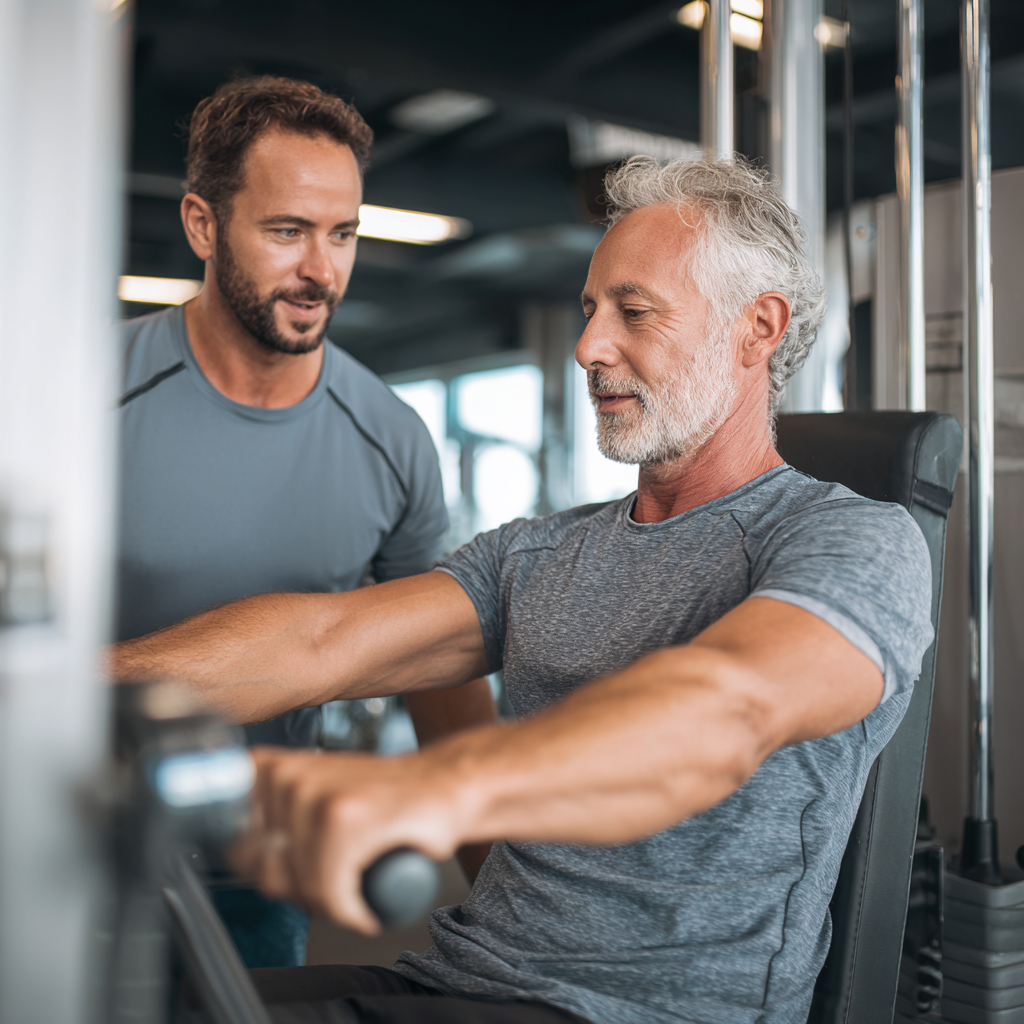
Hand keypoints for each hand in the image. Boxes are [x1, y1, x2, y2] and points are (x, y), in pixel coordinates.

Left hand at [231, 746, 465, 933]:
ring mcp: (316, 796)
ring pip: (301, 888)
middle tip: (339, 877)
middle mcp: (288, 776)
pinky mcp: (347, 819)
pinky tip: (369, 895)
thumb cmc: (382, 799)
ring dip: (333, 901)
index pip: (236, 850)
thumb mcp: (311, 797)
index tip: (307, 865)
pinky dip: (353, 910)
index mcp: (270, 769)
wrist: (444, 785)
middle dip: (304, 892)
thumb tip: (229, 857)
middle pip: (267, 875)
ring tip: (356, 878)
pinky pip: (330, 895)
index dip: (274, 873)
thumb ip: (266, 819)